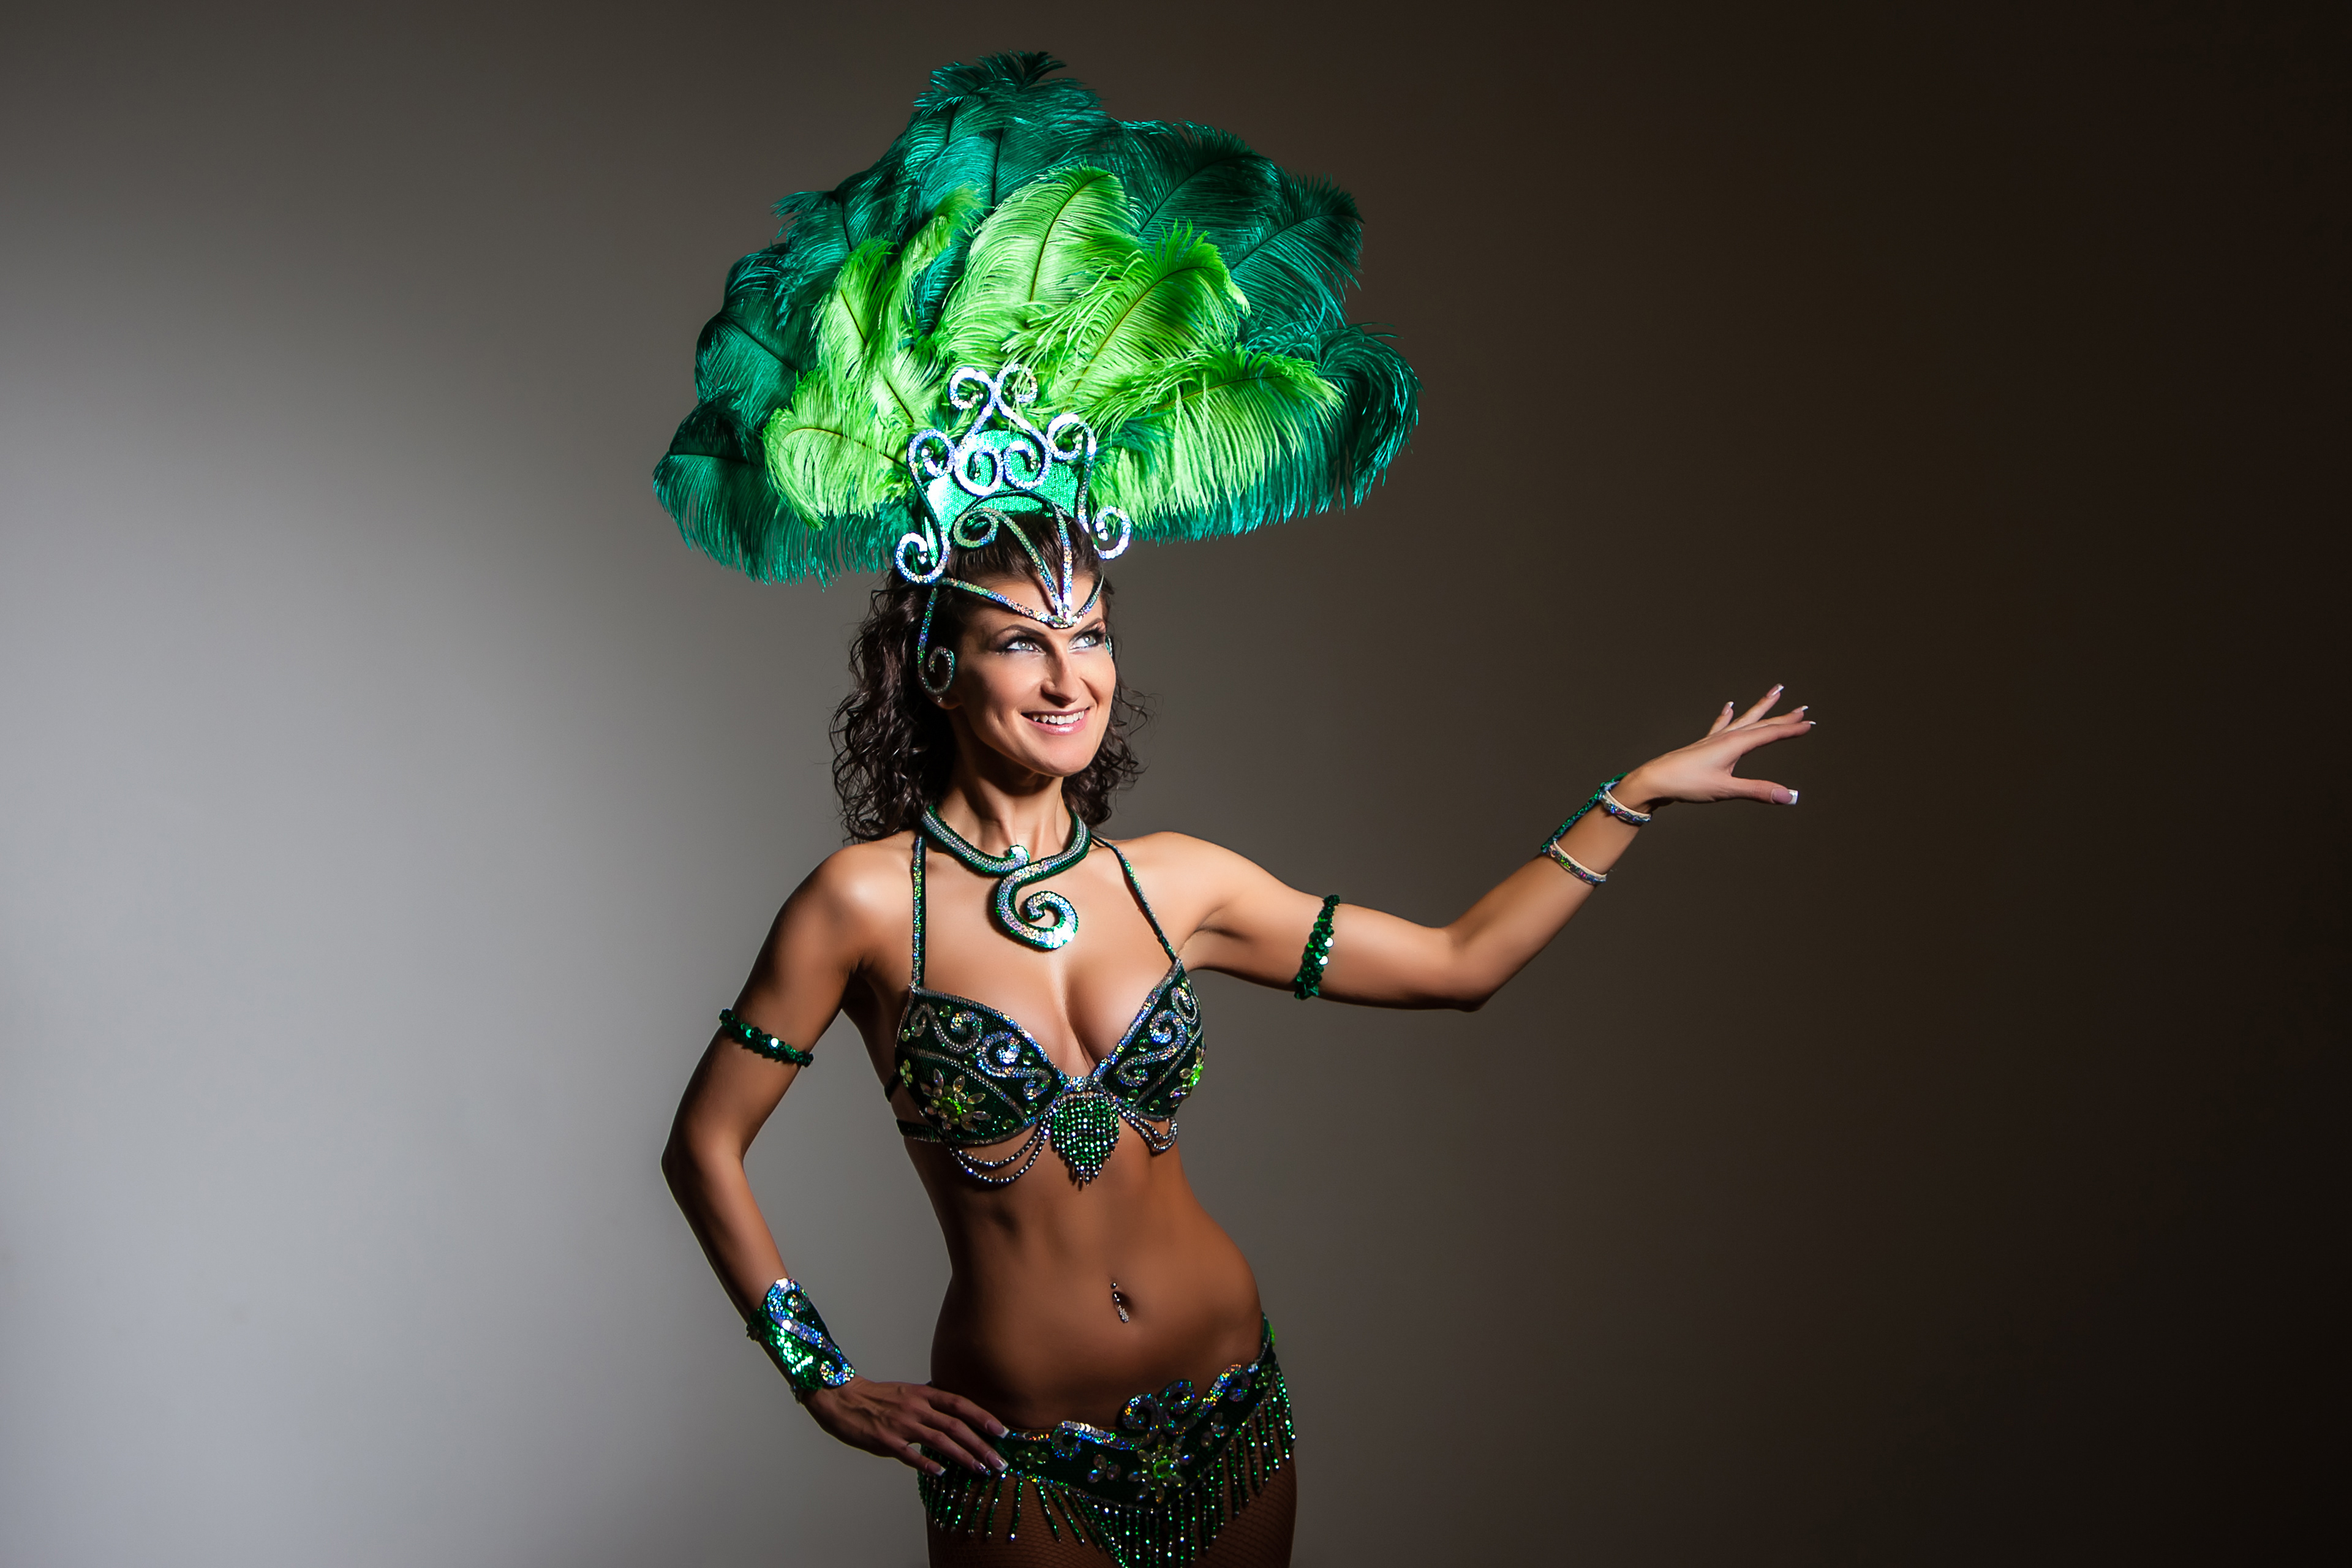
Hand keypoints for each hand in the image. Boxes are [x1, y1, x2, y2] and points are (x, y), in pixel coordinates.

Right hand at [802, 1376, 1009, 1477]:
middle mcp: (916, 1407)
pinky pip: (909, 1455)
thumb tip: (954, 1410)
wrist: (841, 1397)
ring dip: (963, 1456)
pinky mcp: (885, 1441)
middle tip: (999, 1461)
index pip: (960, 1404)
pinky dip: (927, 1464)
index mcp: (923, 1394)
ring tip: (980, 1469)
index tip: (1003, 1431)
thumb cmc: (876, 1397)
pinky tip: (942, 1474)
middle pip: (956, 1425)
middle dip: (981, 1444)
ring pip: (939, 1440)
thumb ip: (930, 1402)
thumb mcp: (908, 1392)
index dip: (983, 1417)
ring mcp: (901, 1425)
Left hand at [1617, 685, 1814, 808]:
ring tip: (1775, 693)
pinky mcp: (1704, 744)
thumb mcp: (1726, 790)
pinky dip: (1728, 715)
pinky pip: (1721, 724)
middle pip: (1761, 723)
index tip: (1810, 724)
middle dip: (1783, 717)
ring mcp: (1715, 738)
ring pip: (1744, 719)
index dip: (1791, 730)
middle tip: (1803, 709)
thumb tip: (1788, 796)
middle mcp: (1727, 737)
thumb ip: (1758, 791)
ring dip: (1761, 708)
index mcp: (1735, 744)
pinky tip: (1729, 706)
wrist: (1655, 779)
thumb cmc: (1687, 783)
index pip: (1770, 734)